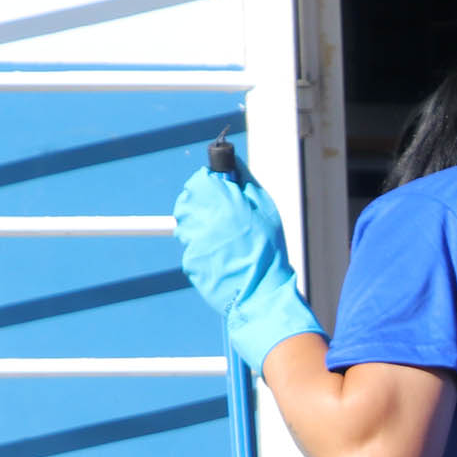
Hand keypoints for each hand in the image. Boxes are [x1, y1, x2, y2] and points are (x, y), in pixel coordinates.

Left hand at [174, 168, 323, 370]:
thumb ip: (245, 182)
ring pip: (186, 227)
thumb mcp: (266, 209)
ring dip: (200, 231)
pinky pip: (190, 250)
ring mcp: (195, 242)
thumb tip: (230, 161)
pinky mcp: (189, 262)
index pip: (199, 181)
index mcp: (224, 201)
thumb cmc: (269, 251)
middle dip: (199, 208)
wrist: (263, 294)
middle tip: (219, 221)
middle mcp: (205, 219)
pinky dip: (202, 254)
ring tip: (225, 245)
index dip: (207, 186)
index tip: (217, 195)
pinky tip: (222, 262)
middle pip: (187, 202)